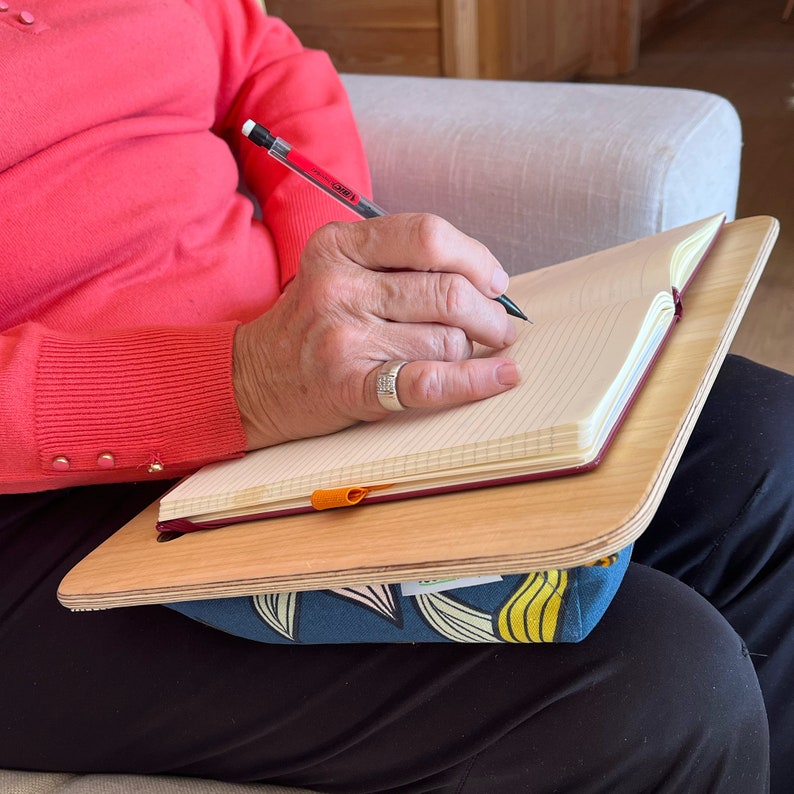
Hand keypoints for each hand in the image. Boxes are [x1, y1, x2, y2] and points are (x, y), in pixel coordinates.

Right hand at [233, 213, 520, 449]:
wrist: (255, 379)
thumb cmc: (313, 322)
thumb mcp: (339, 268)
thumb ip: (399, 262)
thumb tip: (487, 281)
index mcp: (339, 245)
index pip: (428, 236)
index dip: (475, 258)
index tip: (495, 281)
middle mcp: (339, 286)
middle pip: (448, 292)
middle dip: (490, 315)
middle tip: (499, 328)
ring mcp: (342, 337)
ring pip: (446, 340)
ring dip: (469, 352)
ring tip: (465, 356)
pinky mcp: (350, 385)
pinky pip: (428, 382)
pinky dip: (473, 382)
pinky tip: (501, 377)